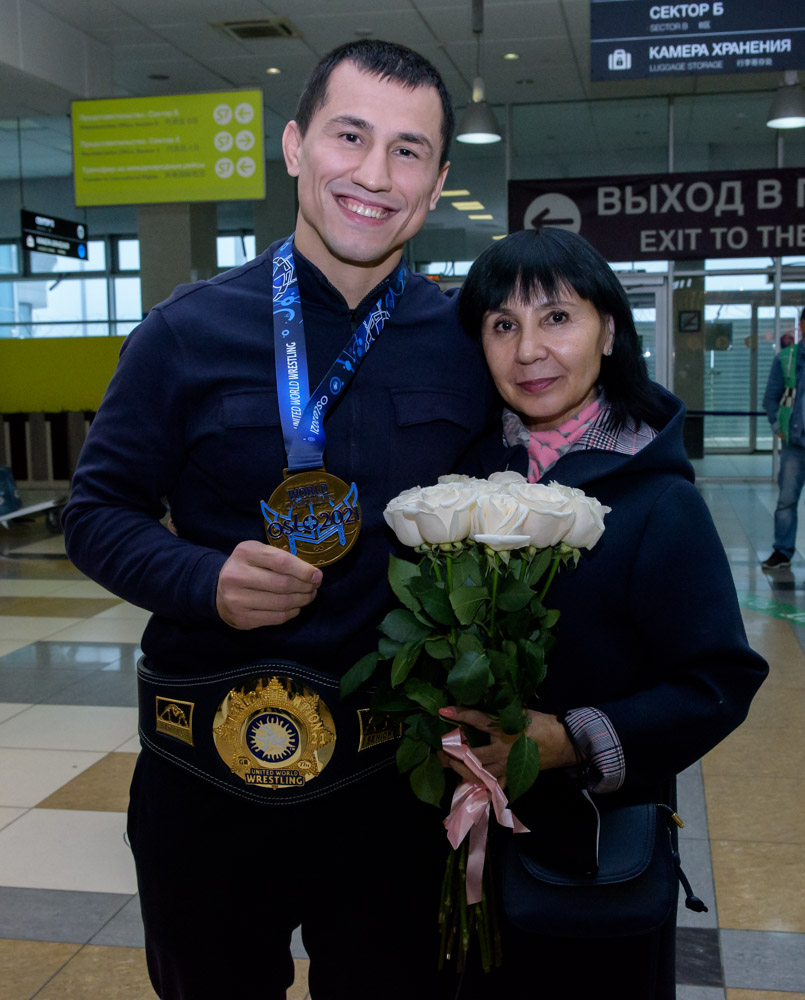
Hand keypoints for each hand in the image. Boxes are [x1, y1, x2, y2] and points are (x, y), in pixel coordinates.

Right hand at [216, 541, 321, 628]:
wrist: (218, 589)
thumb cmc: (247, 567)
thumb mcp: (258, 553)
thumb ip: (281, 557)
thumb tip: (312, 573)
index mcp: (245, 553)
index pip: (281, 562)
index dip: (304, 570)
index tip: (317, 575)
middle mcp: (237, 575)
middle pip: (283, 584)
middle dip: (305, 586)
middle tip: (314, 587)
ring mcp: (237, 599)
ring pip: (281, 603)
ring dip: (301, 600)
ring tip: (308, 596)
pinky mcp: (241, 619)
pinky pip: (276, 618)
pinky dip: (292, 613)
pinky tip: (295, 607)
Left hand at [438, 706, 575, 785]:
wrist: (563, 740)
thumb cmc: (540, 722)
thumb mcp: (518, 711)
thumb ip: (498, 712)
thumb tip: (477, 708)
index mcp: (504, 729)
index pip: (477, 720)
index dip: (459, 714)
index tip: (443, 711)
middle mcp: (503, 749)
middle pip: (473, 755)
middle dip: (453, 753)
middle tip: (440, 751)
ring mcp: (508, 766)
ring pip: (480, 773)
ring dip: (462, 770)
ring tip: (450, 765)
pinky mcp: (514, 776)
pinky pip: (495, 787)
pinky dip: (482, 788)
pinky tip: (469, 786)